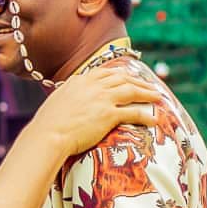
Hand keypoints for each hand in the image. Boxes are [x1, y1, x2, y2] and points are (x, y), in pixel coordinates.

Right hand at [34, 64, 161, 158]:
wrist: (48, 134)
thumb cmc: (48, 124)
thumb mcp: (58, 102)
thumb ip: (69, 97)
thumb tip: (71, 101)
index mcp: (80, 80)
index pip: (105, 73)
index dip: (120, 75)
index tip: (128, 77)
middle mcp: (93, 86)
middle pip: (122, 78)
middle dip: (139, 81)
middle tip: (150, 86)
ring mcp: (102, 99)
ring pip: (131, 91)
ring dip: (147, 93)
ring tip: (158, 97)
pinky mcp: (109, 115)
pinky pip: (133, 112)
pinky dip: (145, 115)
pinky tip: (154, 119)